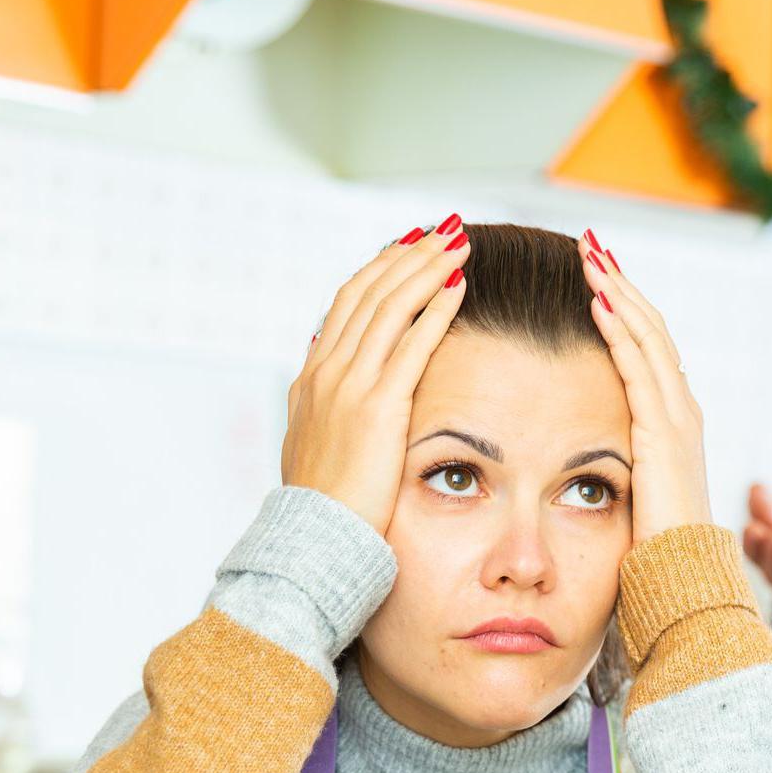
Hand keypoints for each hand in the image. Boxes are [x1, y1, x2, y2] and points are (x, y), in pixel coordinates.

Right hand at [281, 218, 470, 532]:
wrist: (314, 543)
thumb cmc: (324, 507)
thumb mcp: (313, 445)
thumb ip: (323, 403)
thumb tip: (323, 366)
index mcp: (312, 378)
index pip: (348, 304)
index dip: (381, 270)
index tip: (410, 245)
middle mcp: (327, 372)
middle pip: (370, 293)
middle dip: (410, 255)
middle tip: (445, 229)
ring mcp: (349, 387)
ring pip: (390, 307)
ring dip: (426, 269)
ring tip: (459, 244)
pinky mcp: (377, 408)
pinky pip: (411, 345)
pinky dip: (435, 309)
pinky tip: (459, 286)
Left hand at [579, 229, 710, 544]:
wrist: (683, 583)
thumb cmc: (652, 550)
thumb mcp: (631, 494)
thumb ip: (614, 464)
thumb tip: (580, 456)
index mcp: (672, 423)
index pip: (648, 349)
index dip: (623, 308)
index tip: (594, 275)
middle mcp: (681, 411)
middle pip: (651, 329)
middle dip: (621, 283)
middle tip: (590, 244)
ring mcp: (677, 418)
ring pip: (649, 336)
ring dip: (619, 292)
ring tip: (591, 255)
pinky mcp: (665, 432)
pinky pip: (641, 367)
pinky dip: (621, 329)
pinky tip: (599, 300)